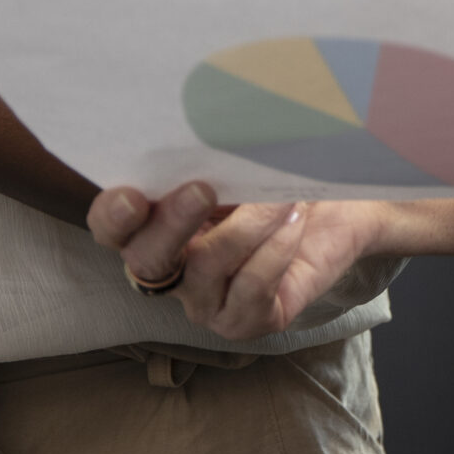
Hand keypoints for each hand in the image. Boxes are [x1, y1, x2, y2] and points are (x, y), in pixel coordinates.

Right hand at [88, 182, 392, 340]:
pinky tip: (294, 222)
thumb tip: (206, 132)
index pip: (113, 229)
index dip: (113, 217)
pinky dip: (275, 249)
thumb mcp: (244, 162)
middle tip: (203, 190)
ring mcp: (205, 302)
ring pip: (205, 269)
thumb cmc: (280, 180)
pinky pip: (251, 288)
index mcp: (156, 224)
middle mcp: (172, 270)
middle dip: (171, 223)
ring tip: (283, 198)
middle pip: (146, 260)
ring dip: (248, 226)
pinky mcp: (245, 321)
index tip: (133, 196)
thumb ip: (212, 157)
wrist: (340, 212)